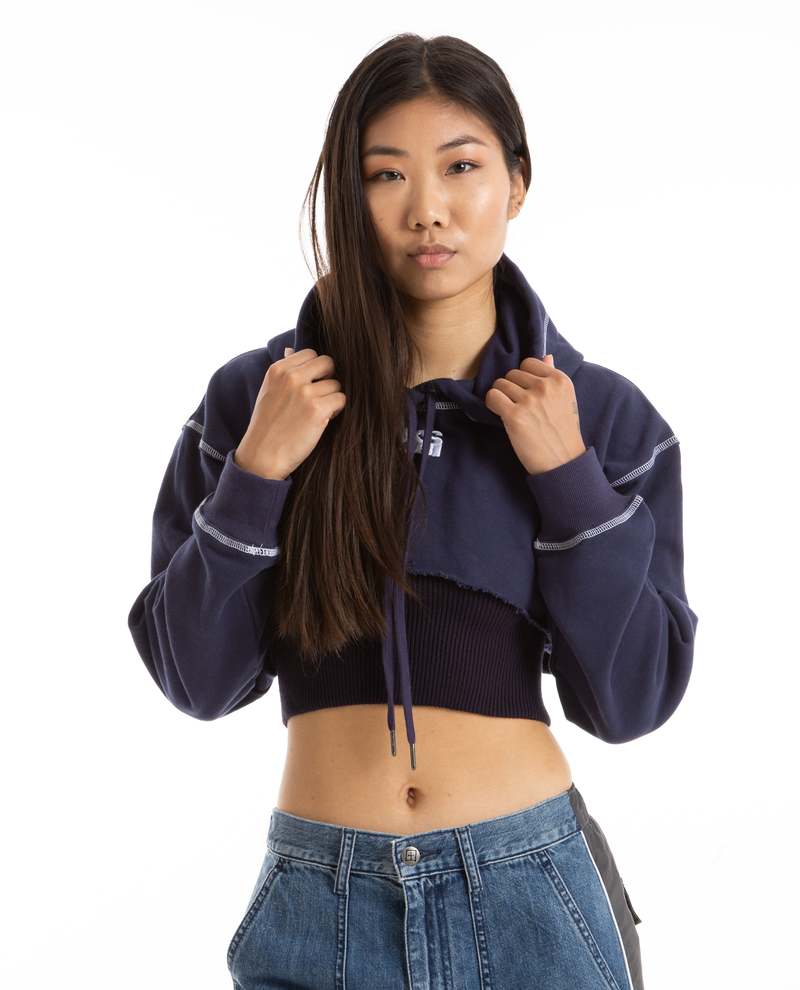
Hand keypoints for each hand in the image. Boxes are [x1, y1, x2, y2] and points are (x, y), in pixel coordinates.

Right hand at [235, 346, 346, 479]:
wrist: (262, 455)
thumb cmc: (267, 425)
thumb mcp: (269, 390)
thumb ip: (284, 370)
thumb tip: (291, 349)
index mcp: (278, 370)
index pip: (311, 354)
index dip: (316, 370)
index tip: (310, 385)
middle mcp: (291, 377)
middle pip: (328, 363)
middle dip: (328, 379)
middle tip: (320, 396)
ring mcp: (304, 393)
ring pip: (336, 384)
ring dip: (332, 398)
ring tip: (318, 412)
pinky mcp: (317, 410)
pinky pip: (341, 399)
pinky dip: (336, 410)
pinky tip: (323, 420)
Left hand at [484, 354, 585, 474]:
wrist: (562, 461)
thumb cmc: (563, 431)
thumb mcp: (566, 399)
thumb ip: (553, 377)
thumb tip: (546, 356)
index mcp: (560, 380)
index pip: (529, 362)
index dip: (523, 377)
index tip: (525, 391)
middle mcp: (545, 387)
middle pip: (512, 373)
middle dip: (511, 387)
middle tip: (518, 404)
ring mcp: (529, 401)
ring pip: (500, 384)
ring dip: (501, 396)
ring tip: (510, 410)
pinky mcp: (514, 416)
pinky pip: (492, 397)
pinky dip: (492, 404)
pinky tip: (500, 413)